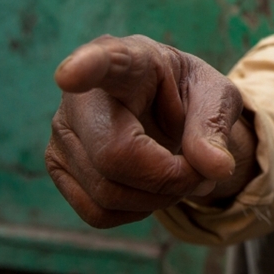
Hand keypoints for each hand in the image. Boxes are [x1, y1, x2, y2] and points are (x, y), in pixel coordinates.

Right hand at [44, 35, 256, 228]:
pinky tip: (150, 186)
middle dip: (170, 177)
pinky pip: (98, 212)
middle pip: (115, 155)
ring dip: (160, 198)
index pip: (104, 63)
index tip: (70, 75)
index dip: (86, 68)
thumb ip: (215, 126)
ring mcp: (63, 132)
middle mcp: (82, 95)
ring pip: (107, 192)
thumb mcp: (216, 98)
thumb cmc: (188, 95)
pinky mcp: (57, 166)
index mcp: (128, 61)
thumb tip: (214, 168)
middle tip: (203, 172)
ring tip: (180, 174)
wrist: (166, 110)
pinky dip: (136, 210)